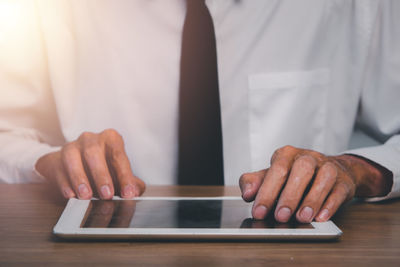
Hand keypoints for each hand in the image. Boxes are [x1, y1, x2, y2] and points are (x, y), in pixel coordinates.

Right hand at [35, 129, 144, 199]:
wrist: (74, 164)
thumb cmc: (102, 167)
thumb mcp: (119, 172)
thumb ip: (130, 182)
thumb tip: (136, 191)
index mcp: (110, 139)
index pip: (119, 156)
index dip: (125, 176)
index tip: (128, 193)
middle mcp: (91, 139)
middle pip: (94, 153)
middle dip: (101, 175)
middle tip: (107, 195)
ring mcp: (72, 147)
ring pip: (73, 158)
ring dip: (80, 178)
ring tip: (86, 196)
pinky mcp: (56, 158)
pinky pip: (59, 169)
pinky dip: (65, 183)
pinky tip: (70, 195)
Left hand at [239, 145, 391, 222]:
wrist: (330, 171)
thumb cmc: (294, 176)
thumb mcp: (271, 176)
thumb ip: (255, 182)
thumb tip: (247, 193)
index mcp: (286, 154)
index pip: (276, 169)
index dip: (267, 191)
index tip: (259, 211)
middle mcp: (308, 158)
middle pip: (300, 171)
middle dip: (289, 195)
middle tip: (280, 216)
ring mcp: (328, 167)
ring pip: (323, 179)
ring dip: (312, 200)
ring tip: (301, 218)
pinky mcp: (343, 181)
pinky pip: (339, 190)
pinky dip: (330, 205)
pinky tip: (321, 217)